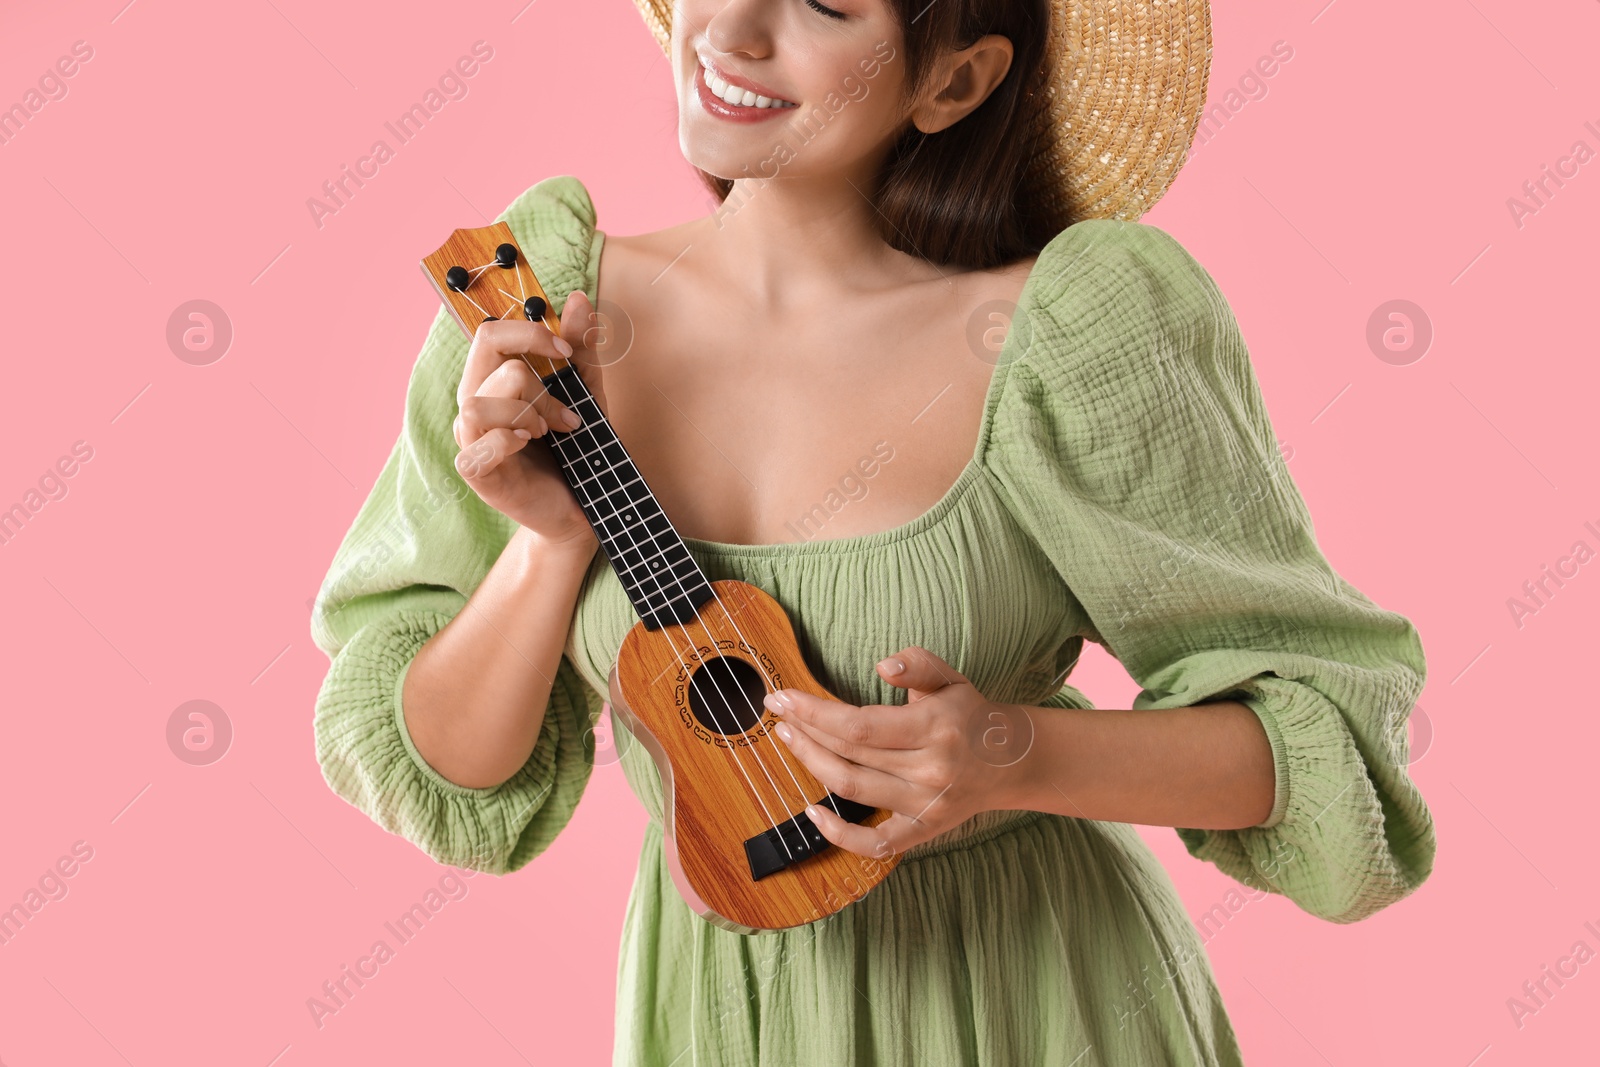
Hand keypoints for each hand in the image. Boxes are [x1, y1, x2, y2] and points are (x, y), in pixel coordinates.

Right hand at [451, 290, 607, 547]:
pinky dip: (510, 441)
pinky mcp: (475, 471)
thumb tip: (579, 298)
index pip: (490, 331)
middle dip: (538, 378)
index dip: (530, 333)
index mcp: (493, 379)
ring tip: (548, 435)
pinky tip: (530, 448)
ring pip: (481, 401)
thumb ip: (581, 349)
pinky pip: (480, 444)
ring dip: (527, 414)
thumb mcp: (586, 394)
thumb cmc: (577, 451)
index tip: (566, 353)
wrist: (580, 509)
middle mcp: (474, 402)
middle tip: (565, 415)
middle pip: (487, 353)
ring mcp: (470, 438)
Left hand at [762, 646, 1036, 859]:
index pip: (859, 724)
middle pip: (850, 754)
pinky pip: (878, 844)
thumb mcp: (951, 678)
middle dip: (806, 731)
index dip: (814, 712)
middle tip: (779, 713)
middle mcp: (930, 769)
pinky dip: (841, 835)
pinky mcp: (925, 830)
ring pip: (854, 789)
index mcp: (935, 728)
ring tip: (790, 740)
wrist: (1012, 761)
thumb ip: (919, 664)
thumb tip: (883, 665)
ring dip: (812, 765)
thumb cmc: (971, 714)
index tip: (782, 697)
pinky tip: (814, 813)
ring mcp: (926, 804)